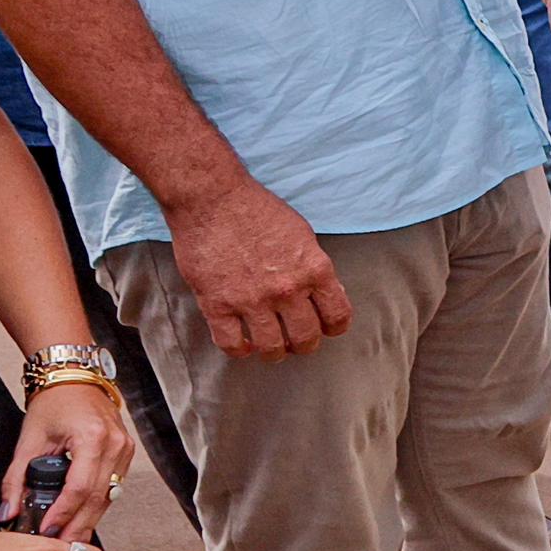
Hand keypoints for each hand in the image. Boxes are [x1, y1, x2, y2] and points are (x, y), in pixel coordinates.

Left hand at [1, 379, 134, 548]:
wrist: (74, 377)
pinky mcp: (126, 454)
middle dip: (78, 527)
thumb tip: (8, 512)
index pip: (80, 488)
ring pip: (109, 497)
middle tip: (61, 550)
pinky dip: (96, 505)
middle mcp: (115, 445)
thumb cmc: (54, 402)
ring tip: (70, 540)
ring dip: (89, 520)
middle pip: (98, 498)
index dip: (64, 514)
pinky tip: (81, 519)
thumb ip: (15, 478)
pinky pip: (113, 488)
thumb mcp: (29, 439)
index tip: (48, 531)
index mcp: (92, 438)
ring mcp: (125, 449)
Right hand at [171, 176, 353, 359]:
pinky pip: (232, 345)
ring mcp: (252, 300)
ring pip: (272, 348)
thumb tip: (324, 294)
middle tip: (296, 341)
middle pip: (306, 338)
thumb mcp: (302, 234)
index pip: (337, 316)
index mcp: (313, 269)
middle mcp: (287, 289)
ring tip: (270, 346)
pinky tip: (242, 343)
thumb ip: (314, 267)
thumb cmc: (256, 210)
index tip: (326, 328)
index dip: (333, 327)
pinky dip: (240, 350)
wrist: (212, 198)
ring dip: (274, 352)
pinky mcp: (218, 305)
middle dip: (304, 344)